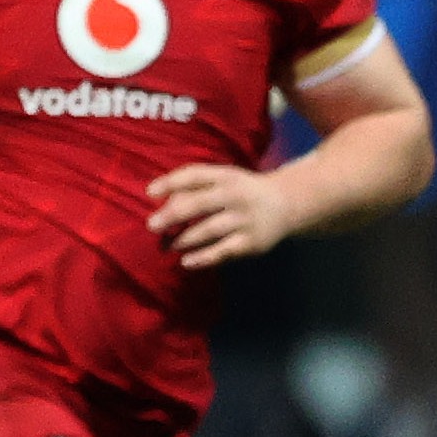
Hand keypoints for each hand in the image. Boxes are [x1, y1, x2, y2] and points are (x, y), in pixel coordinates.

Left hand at [149, 163, 295, 267]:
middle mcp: (236, 195)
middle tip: (151, 226)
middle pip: (199, 203)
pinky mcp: (252, 242)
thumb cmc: (240, 191)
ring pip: (209, 229)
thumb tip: (159, 201)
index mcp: (226, 176)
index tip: (149, 192)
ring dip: (184, 238)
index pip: (195, 174)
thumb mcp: (223, 180)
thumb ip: (194, 186)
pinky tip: (186, 262)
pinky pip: (224, 251)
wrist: (286, 204)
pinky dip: (203, 258)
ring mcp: (245, 219)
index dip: (171, 182)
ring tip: (168, 245)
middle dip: (172, 215)